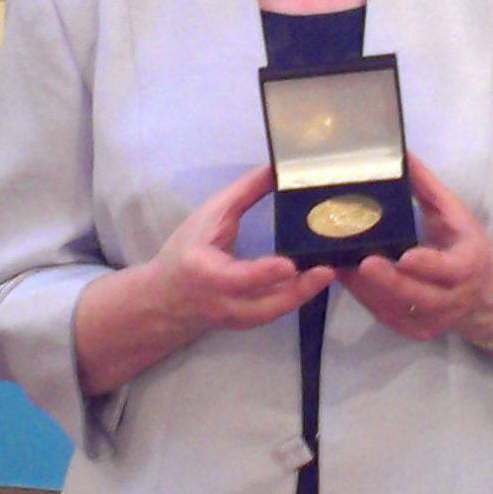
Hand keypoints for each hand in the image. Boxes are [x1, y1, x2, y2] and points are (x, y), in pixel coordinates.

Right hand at [150, 165, 333, 336]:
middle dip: (298, 291)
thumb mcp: (208, 216)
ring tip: (326, 273)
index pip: (238, 278)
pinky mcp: (247, 323)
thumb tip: (275, 170)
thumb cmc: (186, 250)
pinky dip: (294, 299)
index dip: (263, 273)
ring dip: (302, 295)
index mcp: (207, 273)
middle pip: (264, 307)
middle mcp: (222, 302)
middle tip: (326, 271)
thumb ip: (243, 194)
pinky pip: (273, 314)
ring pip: (272, 314)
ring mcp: (236, 318)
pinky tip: (313, 282)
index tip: (289, 264)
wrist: (166, 297)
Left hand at [339, 155, 492, 344]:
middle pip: (418, 296)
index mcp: (468, 266)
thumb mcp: (456, 214)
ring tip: (339, 264)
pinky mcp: (415, 331)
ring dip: (367, 288)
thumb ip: (428, 187)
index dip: (428, 266)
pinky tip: (346, 278)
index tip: (406, 257)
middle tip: (361, 262)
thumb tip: (403, 153)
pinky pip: (386, 317)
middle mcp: (452, 299)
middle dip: (388, 281)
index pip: (450, 270)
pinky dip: (365, 298)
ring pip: (397, 309)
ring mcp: (433, 320)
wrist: (486, 297)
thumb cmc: (467, 246)